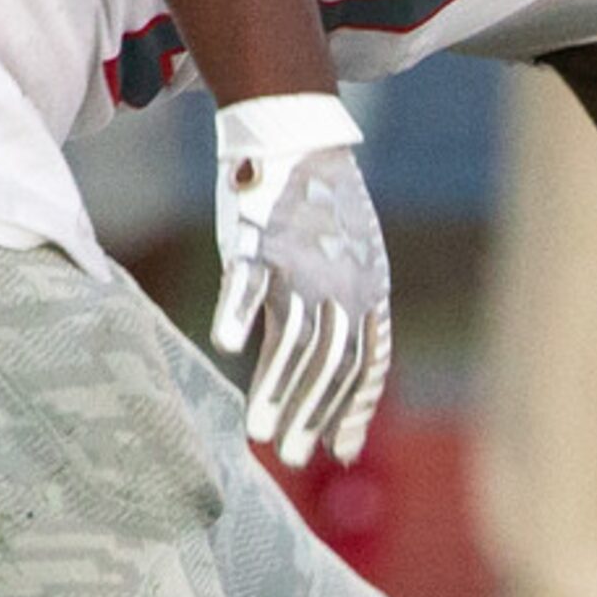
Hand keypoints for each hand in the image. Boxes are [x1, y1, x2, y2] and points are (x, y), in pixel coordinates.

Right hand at [212, 94, 393, 467]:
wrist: (302, 139)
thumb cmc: (326, 214)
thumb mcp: (359, 268)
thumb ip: (356, 320)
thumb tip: (349, 373)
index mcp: (371, 296)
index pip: (368, 368)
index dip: (353, 412)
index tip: (337, 453)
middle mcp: (342, 287)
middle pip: (330, 364)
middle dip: (312, 415)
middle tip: (292, 457)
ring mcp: (301, 264)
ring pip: (292, 338)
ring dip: (277, 388)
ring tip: (259, 431)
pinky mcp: (260, 240)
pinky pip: (248, 283)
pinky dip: (236, 312)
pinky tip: (226, 347)